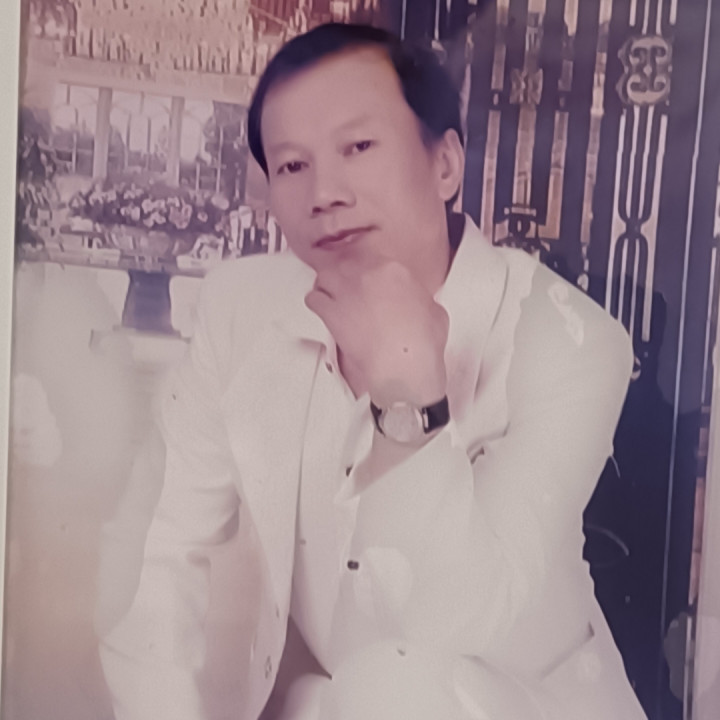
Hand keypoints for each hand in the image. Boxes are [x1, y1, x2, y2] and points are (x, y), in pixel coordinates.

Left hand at [305, 256, 448, 406]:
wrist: (403, 364)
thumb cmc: (420, 343)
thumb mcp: (433, 311)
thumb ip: (419, 298)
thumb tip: (418, 302)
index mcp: (393, 270)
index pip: (372, 253)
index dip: (366, 265)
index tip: (367, 274)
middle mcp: (366, 274)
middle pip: (346, 260)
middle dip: (346, 271)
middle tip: (349, 284)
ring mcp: (346, 291)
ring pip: (326, 274)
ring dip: (328, 283)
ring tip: (333, 293)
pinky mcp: (331, 312)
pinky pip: (313, 298)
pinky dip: (316, 302)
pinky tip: (324, 309)